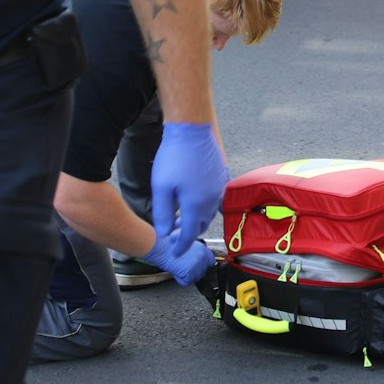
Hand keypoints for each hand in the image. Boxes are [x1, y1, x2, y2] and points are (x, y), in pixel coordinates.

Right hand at [142, 232, 216, 285]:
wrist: (160, 247)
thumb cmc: (169, 245)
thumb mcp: (187, 245)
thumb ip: (196, 253)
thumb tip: (199, 261)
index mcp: (203, 249)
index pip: (210, 261)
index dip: (202, 264)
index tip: (196, 265)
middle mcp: (202, 257)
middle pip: (203, 271)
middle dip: (194, 271)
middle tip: (183, 265)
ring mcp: (197, 266)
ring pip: (195, 278)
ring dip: (187, 275)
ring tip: (179, 266)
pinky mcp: (189, 274)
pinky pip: (186, 282)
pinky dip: (180, 279)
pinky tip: (176, 270)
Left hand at [150, 121, 229, 252]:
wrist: (192, 130)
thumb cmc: (175, 157)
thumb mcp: (161, 187)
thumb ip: (162, 214)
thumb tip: (164, 234)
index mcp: (196, 205)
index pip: (189, 234)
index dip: (181, 246)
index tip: (175, 253)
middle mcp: (212, 199)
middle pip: (201, 225)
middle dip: (188, 233)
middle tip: (174, 235)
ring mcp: (219, 187)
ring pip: (209, 212)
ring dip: (197, 219)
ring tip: (182, 218)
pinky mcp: (222, 176)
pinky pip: (215, 198)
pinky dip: (204, 205)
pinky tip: (194, 199)